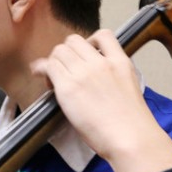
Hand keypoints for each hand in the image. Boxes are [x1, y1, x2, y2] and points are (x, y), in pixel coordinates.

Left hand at [31, 30, 171, 171]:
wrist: (129, 136)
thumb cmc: (130, 123)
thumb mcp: (129, 88)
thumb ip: (113, 76)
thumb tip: (97, 80)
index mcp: (120, 62)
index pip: (103, 35)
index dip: (88, 42)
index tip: (83, 56)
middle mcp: (101, 63)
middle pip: (74, 40)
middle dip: (67, 52)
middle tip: (65, 69)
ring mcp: (84, 73)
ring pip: (59, 50)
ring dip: (54, 60)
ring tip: (54, 78)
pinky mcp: (68, 87)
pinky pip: (49, 67)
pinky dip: (42, 69)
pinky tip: (42, 77)